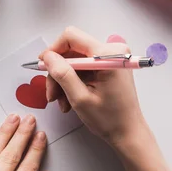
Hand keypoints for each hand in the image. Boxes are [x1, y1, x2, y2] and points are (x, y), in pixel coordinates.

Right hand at [40, 27, 145, 145]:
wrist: (128, 133)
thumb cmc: (110, 119)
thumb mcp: (80, 98)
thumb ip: (62, 74)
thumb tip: (47, 56)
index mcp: (108, 55)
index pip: (71, 37)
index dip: (53, 50)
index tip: (43, 66)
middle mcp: (111, 51)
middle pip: (72, 50)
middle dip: (58, 72)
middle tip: (52, 94)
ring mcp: (111, 58)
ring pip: (74, 61)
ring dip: (63, 80)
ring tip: (62, 102)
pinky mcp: (108, 65)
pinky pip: (82, 68)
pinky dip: (73, 82)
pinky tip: (70, 100)